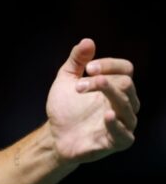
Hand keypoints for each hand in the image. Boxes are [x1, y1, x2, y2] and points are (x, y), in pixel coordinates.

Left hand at [46, 38, 139, 164]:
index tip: (88, 68)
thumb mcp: (66, 79)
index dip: (109, 64)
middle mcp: (123, 103)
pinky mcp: (117, 142)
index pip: (126, 69)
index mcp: (114, 86)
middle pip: (126, 84)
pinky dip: (117, 125)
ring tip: (85, 89)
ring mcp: (123, 123)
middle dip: (102, 81)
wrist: (55, 134)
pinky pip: (126, 135)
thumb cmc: (65, 106)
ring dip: (108, 94)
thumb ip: (76, 60)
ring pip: (128, 106)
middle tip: (78, 86)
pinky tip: (107, 116)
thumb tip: (88, 41)